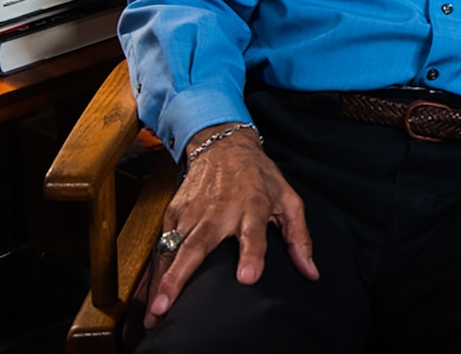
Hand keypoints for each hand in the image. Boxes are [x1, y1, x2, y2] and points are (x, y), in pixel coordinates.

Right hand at [143, 125, 316, 328]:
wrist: (224, 146)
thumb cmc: (259, 176)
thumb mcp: (288, 200)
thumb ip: (299, 237)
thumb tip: (311, 272)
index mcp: (252, 205)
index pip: (253, 233)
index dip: (251, 254)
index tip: (247, 278)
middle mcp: (218, 210)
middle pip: (198, 245)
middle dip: (180, 278)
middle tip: (167, 308)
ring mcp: (192, 212)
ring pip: (172, 249)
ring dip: (161, 281)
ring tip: (154, 313)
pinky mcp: (173, 213)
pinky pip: (162, 246)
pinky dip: (155, 270)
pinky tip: (150, 295)